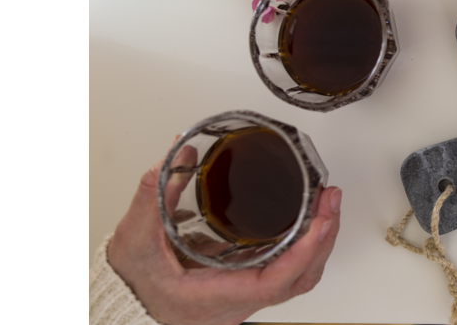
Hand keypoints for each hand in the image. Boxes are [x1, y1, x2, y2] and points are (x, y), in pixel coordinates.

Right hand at [106, 147, 342, 324]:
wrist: (126, 302)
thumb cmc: (133, 281)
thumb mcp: (138, 236)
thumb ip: (156, 194)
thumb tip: (179, 153)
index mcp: (216, 295)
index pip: (274, 282)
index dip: (303, 253)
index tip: (320, 222)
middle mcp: (238, 301)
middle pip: (298, 279)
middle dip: (322, 238)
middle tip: (330, 201)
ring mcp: (246, 296)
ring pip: (297, 278)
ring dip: (318, 242)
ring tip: (327, 206)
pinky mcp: (248, 286)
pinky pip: (287, 272)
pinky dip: (305, 247)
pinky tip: (310, 222)